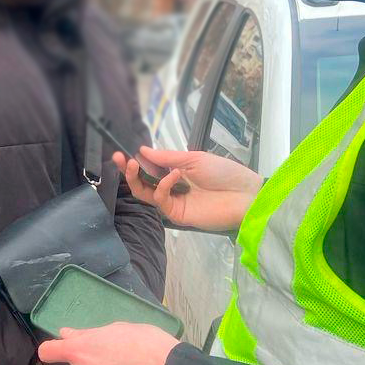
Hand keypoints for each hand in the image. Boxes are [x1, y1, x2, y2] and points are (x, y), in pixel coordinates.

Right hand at [114, 146, 262, 233]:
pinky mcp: (177, 215)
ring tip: (133, 164)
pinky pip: (161, 200)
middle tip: (119, 158)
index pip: (149, 168)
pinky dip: (163, 186)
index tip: (121, 152)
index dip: (135, 161)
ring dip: (136, 178)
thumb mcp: (194, 158)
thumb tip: (142, 149)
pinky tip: (173, 175)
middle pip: (142, 183)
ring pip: (145, 193)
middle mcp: (171, 187)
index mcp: (175, 172)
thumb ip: (166, 157)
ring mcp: (173, 202)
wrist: (245, 195)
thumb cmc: (224, 173)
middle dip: (128, 171)